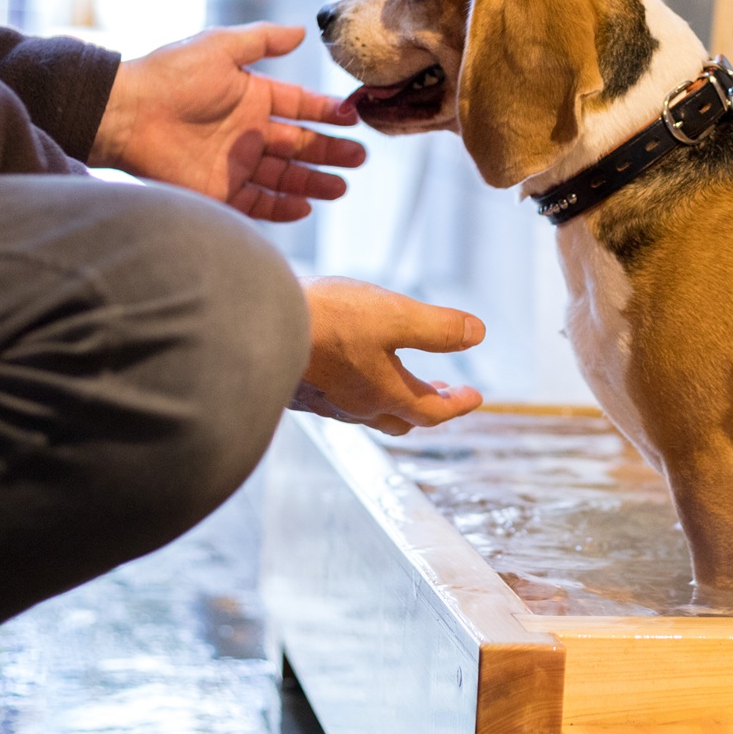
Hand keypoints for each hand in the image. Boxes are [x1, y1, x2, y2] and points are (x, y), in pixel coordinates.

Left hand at [91, 23, 365, 220]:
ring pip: (284, 177)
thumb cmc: (169, 75)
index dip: (326, 112)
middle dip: (330, 152)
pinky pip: (257, 204)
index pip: (299, 107)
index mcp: (250, 97)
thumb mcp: (221, 46)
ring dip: (313, 182)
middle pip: (299, 145)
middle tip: (359, 157)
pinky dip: (281, 207)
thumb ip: (263, 39)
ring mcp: (233, 163)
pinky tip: (306, 207)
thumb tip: (301, 31)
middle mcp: (246, 132)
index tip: (352, 117)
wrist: (126, 113)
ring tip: (341, 187)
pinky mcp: (218, 192)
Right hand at [291, 277, 486, 435]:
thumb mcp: (395, 316)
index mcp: (385, 394)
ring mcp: (324, 401)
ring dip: (391, 398)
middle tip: (441, 391)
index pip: (432, 411)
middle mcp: (355, 406)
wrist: (256, 326)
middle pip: (400, 417)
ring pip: (367, 411)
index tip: (475, 397)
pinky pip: (337, 401)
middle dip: (426, 404)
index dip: (457, 404)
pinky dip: (357, 390)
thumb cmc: (327, 321)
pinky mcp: (297, 389)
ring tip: (396, 378)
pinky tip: (346, 371)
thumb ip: (438, 327)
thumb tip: (477, 333)